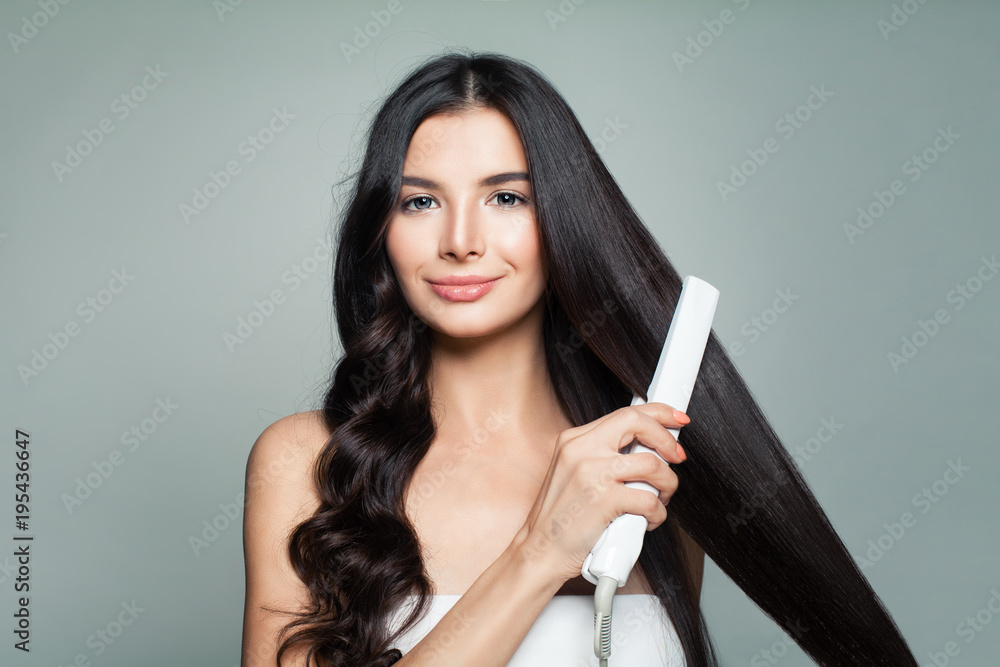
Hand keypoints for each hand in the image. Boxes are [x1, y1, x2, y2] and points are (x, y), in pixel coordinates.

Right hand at [513, 402, 689, 584]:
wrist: (539, 551)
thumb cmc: (559, 519)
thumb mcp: (573, 474)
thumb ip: (602, 456)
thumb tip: (647, 447)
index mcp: (573, 440)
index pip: (624, 413)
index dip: (658, 413)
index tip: (676, 419)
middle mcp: (581, 449)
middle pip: (638, 423)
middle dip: (667, 440)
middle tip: (677, 457)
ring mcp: (591, 473)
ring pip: (652, 464)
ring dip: (667, 483)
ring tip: (661, 498)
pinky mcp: (603, 500)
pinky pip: (649, 500)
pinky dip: (658, 513)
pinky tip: (648, 520)